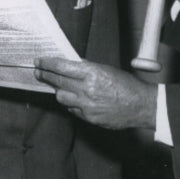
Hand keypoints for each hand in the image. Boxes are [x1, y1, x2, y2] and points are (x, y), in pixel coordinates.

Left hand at [35, 58, 157, 129]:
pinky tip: (74, 99)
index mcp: (92, 73)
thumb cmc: (127, 85)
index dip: (47, 63)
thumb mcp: (107, 70)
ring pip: (61, 97)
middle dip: (46, 75)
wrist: (141, 105)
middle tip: (38, 72)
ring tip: (57, 87)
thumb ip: (88, 68)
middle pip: (57, 81)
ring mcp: (86, 105)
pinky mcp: (88, 117)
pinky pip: (72, 109)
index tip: (39, 61)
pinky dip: (71, 103)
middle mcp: (86, 89)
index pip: (61, 67)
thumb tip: (70, 65)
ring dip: (58, 91)